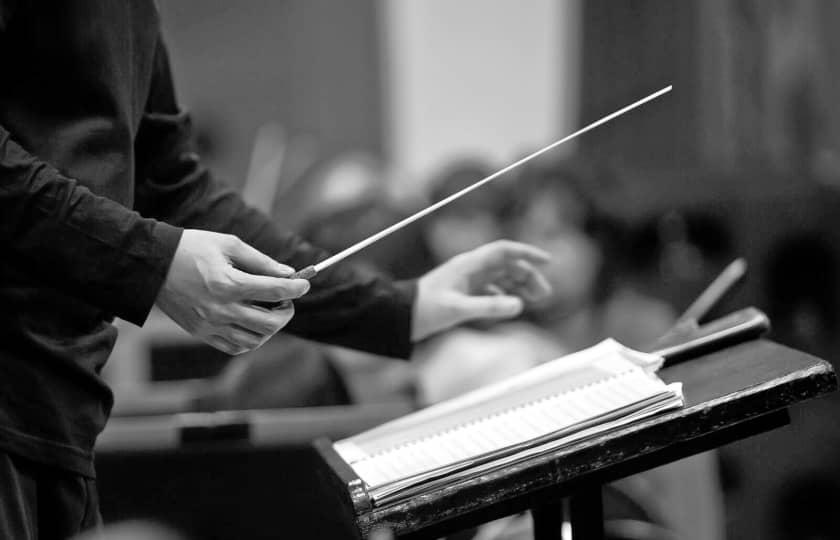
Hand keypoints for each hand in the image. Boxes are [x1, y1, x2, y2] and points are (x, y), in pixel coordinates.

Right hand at [156, 230, 309, 354]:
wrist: (151, 265)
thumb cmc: (191, 248)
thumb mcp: (228, 244)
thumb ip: (261, 261)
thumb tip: (288, 273)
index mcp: (227, 283)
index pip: (275, 291)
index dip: (296, 288)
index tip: (304, 284)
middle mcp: (220, 309)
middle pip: (270, 323)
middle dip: (287, 311)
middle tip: (287, 300)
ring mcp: (210, 325)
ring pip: (256, 340)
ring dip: (271, 328)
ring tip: (270, 311)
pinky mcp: (202, 334)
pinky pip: (236, 347)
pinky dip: (252, 339)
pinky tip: (253, 323)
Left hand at [412, 240, 551, 341]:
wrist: (400, 317)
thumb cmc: (425, 309)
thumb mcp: (458, 309)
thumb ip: (489, 307)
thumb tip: (519, 305)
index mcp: (469, 265)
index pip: (504, 251)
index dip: (527, 253)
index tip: (548, 261)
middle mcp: (470, 269)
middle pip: (507, 265)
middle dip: (528, 276)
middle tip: (544, 295)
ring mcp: (467, 280)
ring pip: (501, 277)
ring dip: (519, 286)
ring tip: (535, 301)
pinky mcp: (462, 293)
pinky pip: (490, 289)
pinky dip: (505, 295)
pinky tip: (511, 306)